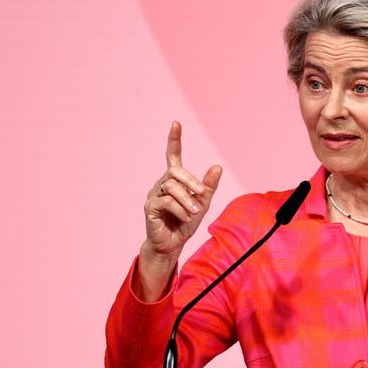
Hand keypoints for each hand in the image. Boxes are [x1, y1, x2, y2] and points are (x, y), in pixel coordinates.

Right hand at [140, 121, 221, 284]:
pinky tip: (184, 217)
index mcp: (175, 180)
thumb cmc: (185, 223)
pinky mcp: (149, 207)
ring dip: (187, 199)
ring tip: (195, 211)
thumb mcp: (202, 203)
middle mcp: (162, 183)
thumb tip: (217, 166)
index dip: (174, 139)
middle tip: (202, 194)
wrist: (173, 244)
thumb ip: (209, 186)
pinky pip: (166, 201)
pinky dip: (179, 209)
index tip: (176, 123)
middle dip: (191, 181)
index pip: (172, 155)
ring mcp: (154, 194)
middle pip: (175, 171)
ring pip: (172, 187)